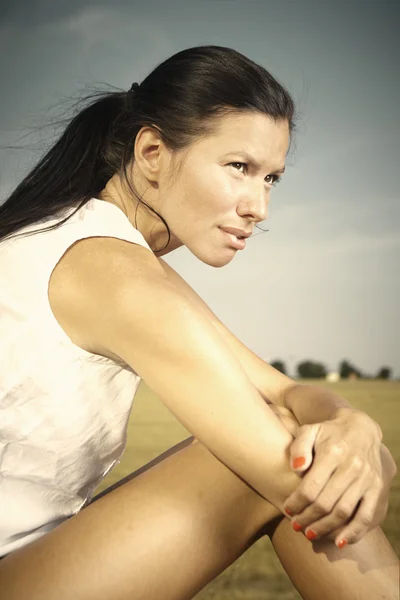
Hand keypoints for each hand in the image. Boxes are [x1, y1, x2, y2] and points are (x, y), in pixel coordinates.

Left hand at [282, 409, 397, 547]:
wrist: (360, 429)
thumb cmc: (327, 433)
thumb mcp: (309, 431)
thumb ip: (299, 447)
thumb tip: (296, 469)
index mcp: (333, 453)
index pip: (311, 486)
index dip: (297, 502)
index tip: (287, 509)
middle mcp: (352, 466)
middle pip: (326, 502)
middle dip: (307, 518)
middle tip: (295, 525)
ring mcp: (366, 479)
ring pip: (344, 512)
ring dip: (325, 528)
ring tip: (310, 534)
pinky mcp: (376, 488)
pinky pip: (365, 516)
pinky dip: (353, 532)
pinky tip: (339, 542)